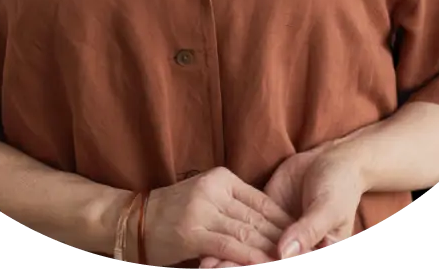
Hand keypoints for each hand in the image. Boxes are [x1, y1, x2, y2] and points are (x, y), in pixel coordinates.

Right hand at [143, 166, 294, 266]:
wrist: (134, 219)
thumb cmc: (173, 213)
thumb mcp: (206, 199)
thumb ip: (233, 206)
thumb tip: (267, 226)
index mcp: (221, 178)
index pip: (261, 200)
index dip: (283, 221)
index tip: (303, 237)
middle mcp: (214, 189)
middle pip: (257, 217)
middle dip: (283, 238)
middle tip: (304, 253)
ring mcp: (203, 209)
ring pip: (247, 232)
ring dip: (271, 250)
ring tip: (289, 260)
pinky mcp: (193, 232)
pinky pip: (229, 246)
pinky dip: (249, 258)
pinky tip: (265, 265)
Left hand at [198, 147, 365, 268]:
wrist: (334, 160)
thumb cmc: (340, 187)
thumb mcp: (328, 209)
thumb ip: (307, 231)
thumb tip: (283, 255)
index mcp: (311, 253)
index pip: (282, 266)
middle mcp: (292, 250)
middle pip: (264, 262)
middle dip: (240, 266)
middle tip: (213, 268)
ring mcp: (277, 233)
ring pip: (252, 249)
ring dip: (231, 255)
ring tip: (206, 262)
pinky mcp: (265, 214)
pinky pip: (247, 227)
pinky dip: (231, 233)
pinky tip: (212, 239)